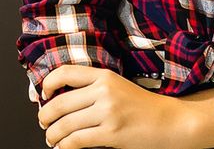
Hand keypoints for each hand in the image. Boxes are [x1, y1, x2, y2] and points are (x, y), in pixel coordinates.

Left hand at [38, 66, 196, 148]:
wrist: (170, 122)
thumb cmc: (143, 107)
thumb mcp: (118, 86)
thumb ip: (93, 88)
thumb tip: (61, 98)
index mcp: (104, 76)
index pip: (65, 72)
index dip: (47, 83)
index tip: (43, 94)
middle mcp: (104, 91)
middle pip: (60, 102)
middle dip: (45, 116)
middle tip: (44, 123)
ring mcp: (108, 112)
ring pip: (65, 124)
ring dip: (53, 135)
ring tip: (52, 139)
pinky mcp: (111, 133)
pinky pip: (76, 141)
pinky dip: (65, 146)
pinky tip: (63, 148)